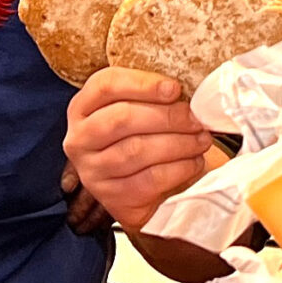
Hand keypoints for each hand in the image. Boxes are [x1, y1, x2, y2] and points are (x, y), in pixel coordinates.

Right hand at [63, 67, 217, 233]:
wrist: (141, 190)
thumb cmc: (143, 138)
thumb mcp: (140, 111)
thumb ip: (154, 97)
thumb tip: (191, 90)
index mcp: (83, 107)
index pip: (105, 86)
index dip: (142, 84)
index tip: (175, 89)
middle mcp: (80, 138)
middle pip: (122, 118)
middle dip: (167, 117)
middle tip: (196, 119)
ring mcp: (92, 171)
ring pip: (136, 150)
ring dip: (178, 143)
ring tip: (202, 140)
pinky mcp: (111, 198)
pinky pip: (149, 179)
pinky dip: (178, 168)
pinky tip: (195, 162)